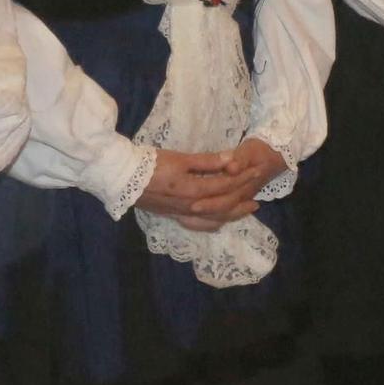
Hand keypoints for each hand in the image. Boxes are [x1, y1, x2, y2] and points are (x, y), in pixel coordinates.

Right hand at [133, 149, 254, 229]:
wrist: (124, 178)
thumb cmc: (151, 164)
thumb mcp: (180, 158)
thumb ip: (207, 161)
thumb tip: (232, 160)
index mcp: (194, 190)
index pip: (226, 185)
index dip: (243, 177)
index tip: (257, 170)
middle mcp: (192, 207)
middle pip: (224, 204)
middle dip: (243, 195)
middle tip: (259, 189)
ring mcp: (183, 214)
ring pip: (215, 218)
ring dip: (234, 213)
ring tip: (249, 208)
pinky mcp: (174, 216)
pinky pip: (200, 225)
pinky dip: (214, 223)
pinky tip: (220, 221)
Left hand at [183, 138, 288, 226]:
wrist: (275, 156)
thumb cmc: (261, 152)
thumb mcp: (251, 150)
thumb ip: (240, 159)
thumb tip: (231, 168)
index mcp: (244, 187)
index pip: (225, 200)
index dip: (209, 203)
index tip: (192, 204)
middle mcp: (242, 198)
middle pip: (222, 210)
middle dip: (204, 211)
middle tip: (186, 210)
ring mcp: (240, 200)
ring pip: (223, 215)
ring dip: (207, 216)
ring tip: (189, 213)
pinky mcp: (238, 198)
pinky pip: (225, 214)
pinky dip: (212, 219)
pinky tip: (198, 216)